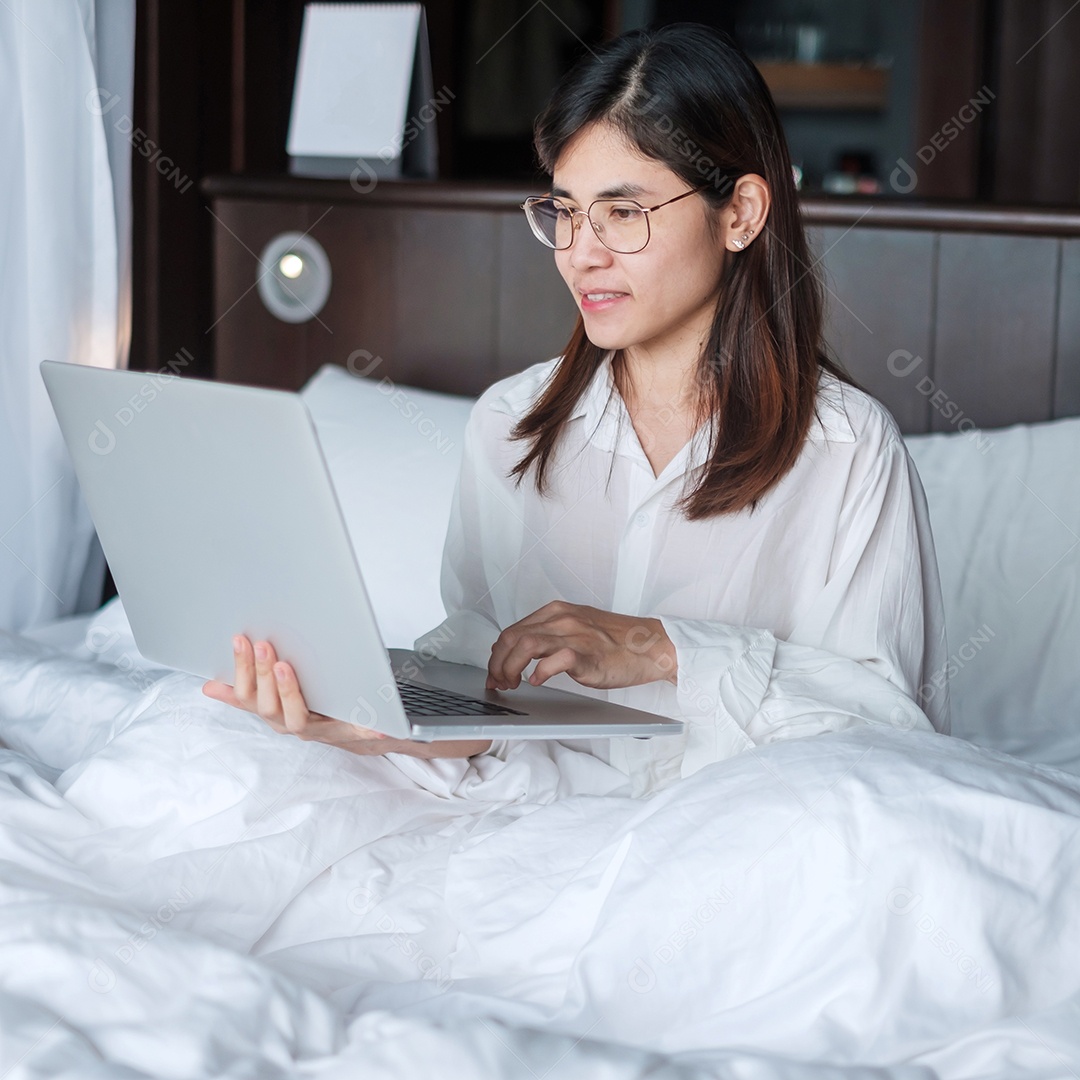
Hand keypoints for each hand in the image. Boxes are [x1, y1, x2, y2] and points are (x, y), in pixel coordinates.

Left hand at [202, 635, 490, 758]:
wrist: (348, 732)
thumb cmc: (357, 722)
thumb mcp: (370, 724)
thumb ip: (374, 725)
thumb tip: (385, 729)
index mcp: (314, 728)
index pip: (296, 713)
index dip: (287, 691)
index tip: (284, 666)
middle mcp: (289, 724)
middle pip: (267, 705)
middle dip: (262, 673)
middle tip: (262, 643)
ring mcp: (273, 716)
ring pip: (251, 700)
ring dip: (242, 672)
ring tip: (240, 642)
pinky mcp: (264, 706)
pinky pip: (241, 701)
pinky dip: (225, 692)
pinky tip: (209, 683)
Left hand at [486, 601, 677, 691]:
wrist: (650, 645)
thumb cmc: (615, 642)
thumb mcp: (576, 628)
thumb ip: (548, 635)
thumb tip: (516, 652)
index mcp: (556, 612)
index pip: (511, 630)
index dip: (496, 655)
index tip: (495, 673)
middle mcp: (562, 619)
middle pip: (512, 637)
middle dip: (497, 663)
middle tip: (498, 682)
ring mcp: (575, 635)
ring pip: (526, 645)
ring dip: (510, 668)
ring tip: (512, 684)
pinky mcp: (587, 654)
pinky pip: (555, 660)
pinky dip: (540, 672)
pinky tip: (537, 681)